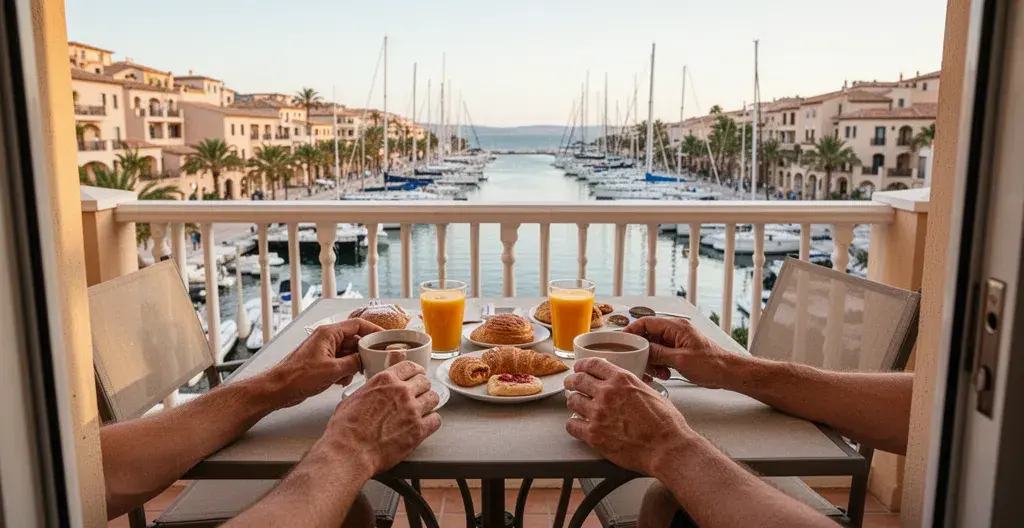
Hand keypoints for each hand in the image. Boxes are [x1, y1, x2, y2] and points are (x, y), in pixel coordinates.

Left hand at [265, 318, 382, 407]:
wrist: (279, 389)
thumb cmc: (298, 377)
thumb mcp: (334, 370)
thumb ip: (354, 363)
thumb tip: (366, 360)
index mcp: (329, 333)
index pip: (358, 325)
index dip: (373, 331)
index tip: (385, 338)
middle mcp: (326, 338)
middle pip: (353, 339)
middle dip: (362, 352)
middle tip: (372, 362)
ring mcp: (323, 350)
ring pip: (347, 352)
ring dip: (352, 364)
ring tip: (351, 375)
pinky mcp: (320, 361)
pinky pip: (339, 362)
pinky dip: (343, 370)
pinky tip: (340, 381)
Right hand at [318, 361, 440, 474]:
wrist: (350, 450)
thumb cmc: (346, 428)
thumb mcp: (354, 397)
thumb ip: (371, 388)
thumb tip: (375, 389)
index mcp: (385, 380)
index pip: (410, 366)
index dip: (415, 372)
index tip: (416, 376)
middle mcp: (402, 391)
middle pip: (424, 381)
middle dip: (421, 388)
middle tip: (417, 396)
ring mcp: (412, 410)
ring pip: (433, 398)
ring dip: (428, 404)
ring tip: (422, 411)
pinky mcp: (419, 430)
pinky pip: (436, 420)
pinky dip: (432, 422)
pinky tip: (425, 425)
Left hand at [564, 358, 694, 475]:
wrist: (666, 448)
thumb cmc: (666, 423)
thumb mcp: (651, 392)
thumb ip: (633, 386)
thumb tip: (625, 386)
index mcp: (622, 380)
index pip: (593, 364)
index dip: (583, 365)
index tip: (579, 368)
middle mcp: (607, 393)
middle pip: (578, 380)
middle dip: (571, 381)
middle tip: (570, 384)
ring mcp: (598, 414)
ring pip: (572, 401)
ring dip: (573, 402)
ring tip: (575, 405)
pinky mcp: (594, 435)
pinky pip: (572, 426)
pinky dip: (573, 425)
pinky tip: (577, 425)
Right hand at [623, 317, 735, 388]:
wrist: (728, 373)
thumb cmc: (712, 364)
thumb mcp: (680, 360)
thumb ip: (659, 353)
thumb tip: (642, 350)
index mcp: (676, 327)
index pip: (647, 322)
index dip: (633, 330)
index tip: (622, 340)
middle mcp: (676, 331)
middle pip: (649, 336)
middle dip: (643, 351)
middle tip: (640, 363)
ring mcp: (678, 341)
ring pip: (655, 348)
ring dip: (652, 361)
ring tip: (656, 373)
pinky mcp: (680, 351)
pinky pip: (663, 355)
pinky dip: (659, 364)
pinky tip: (663, 374)